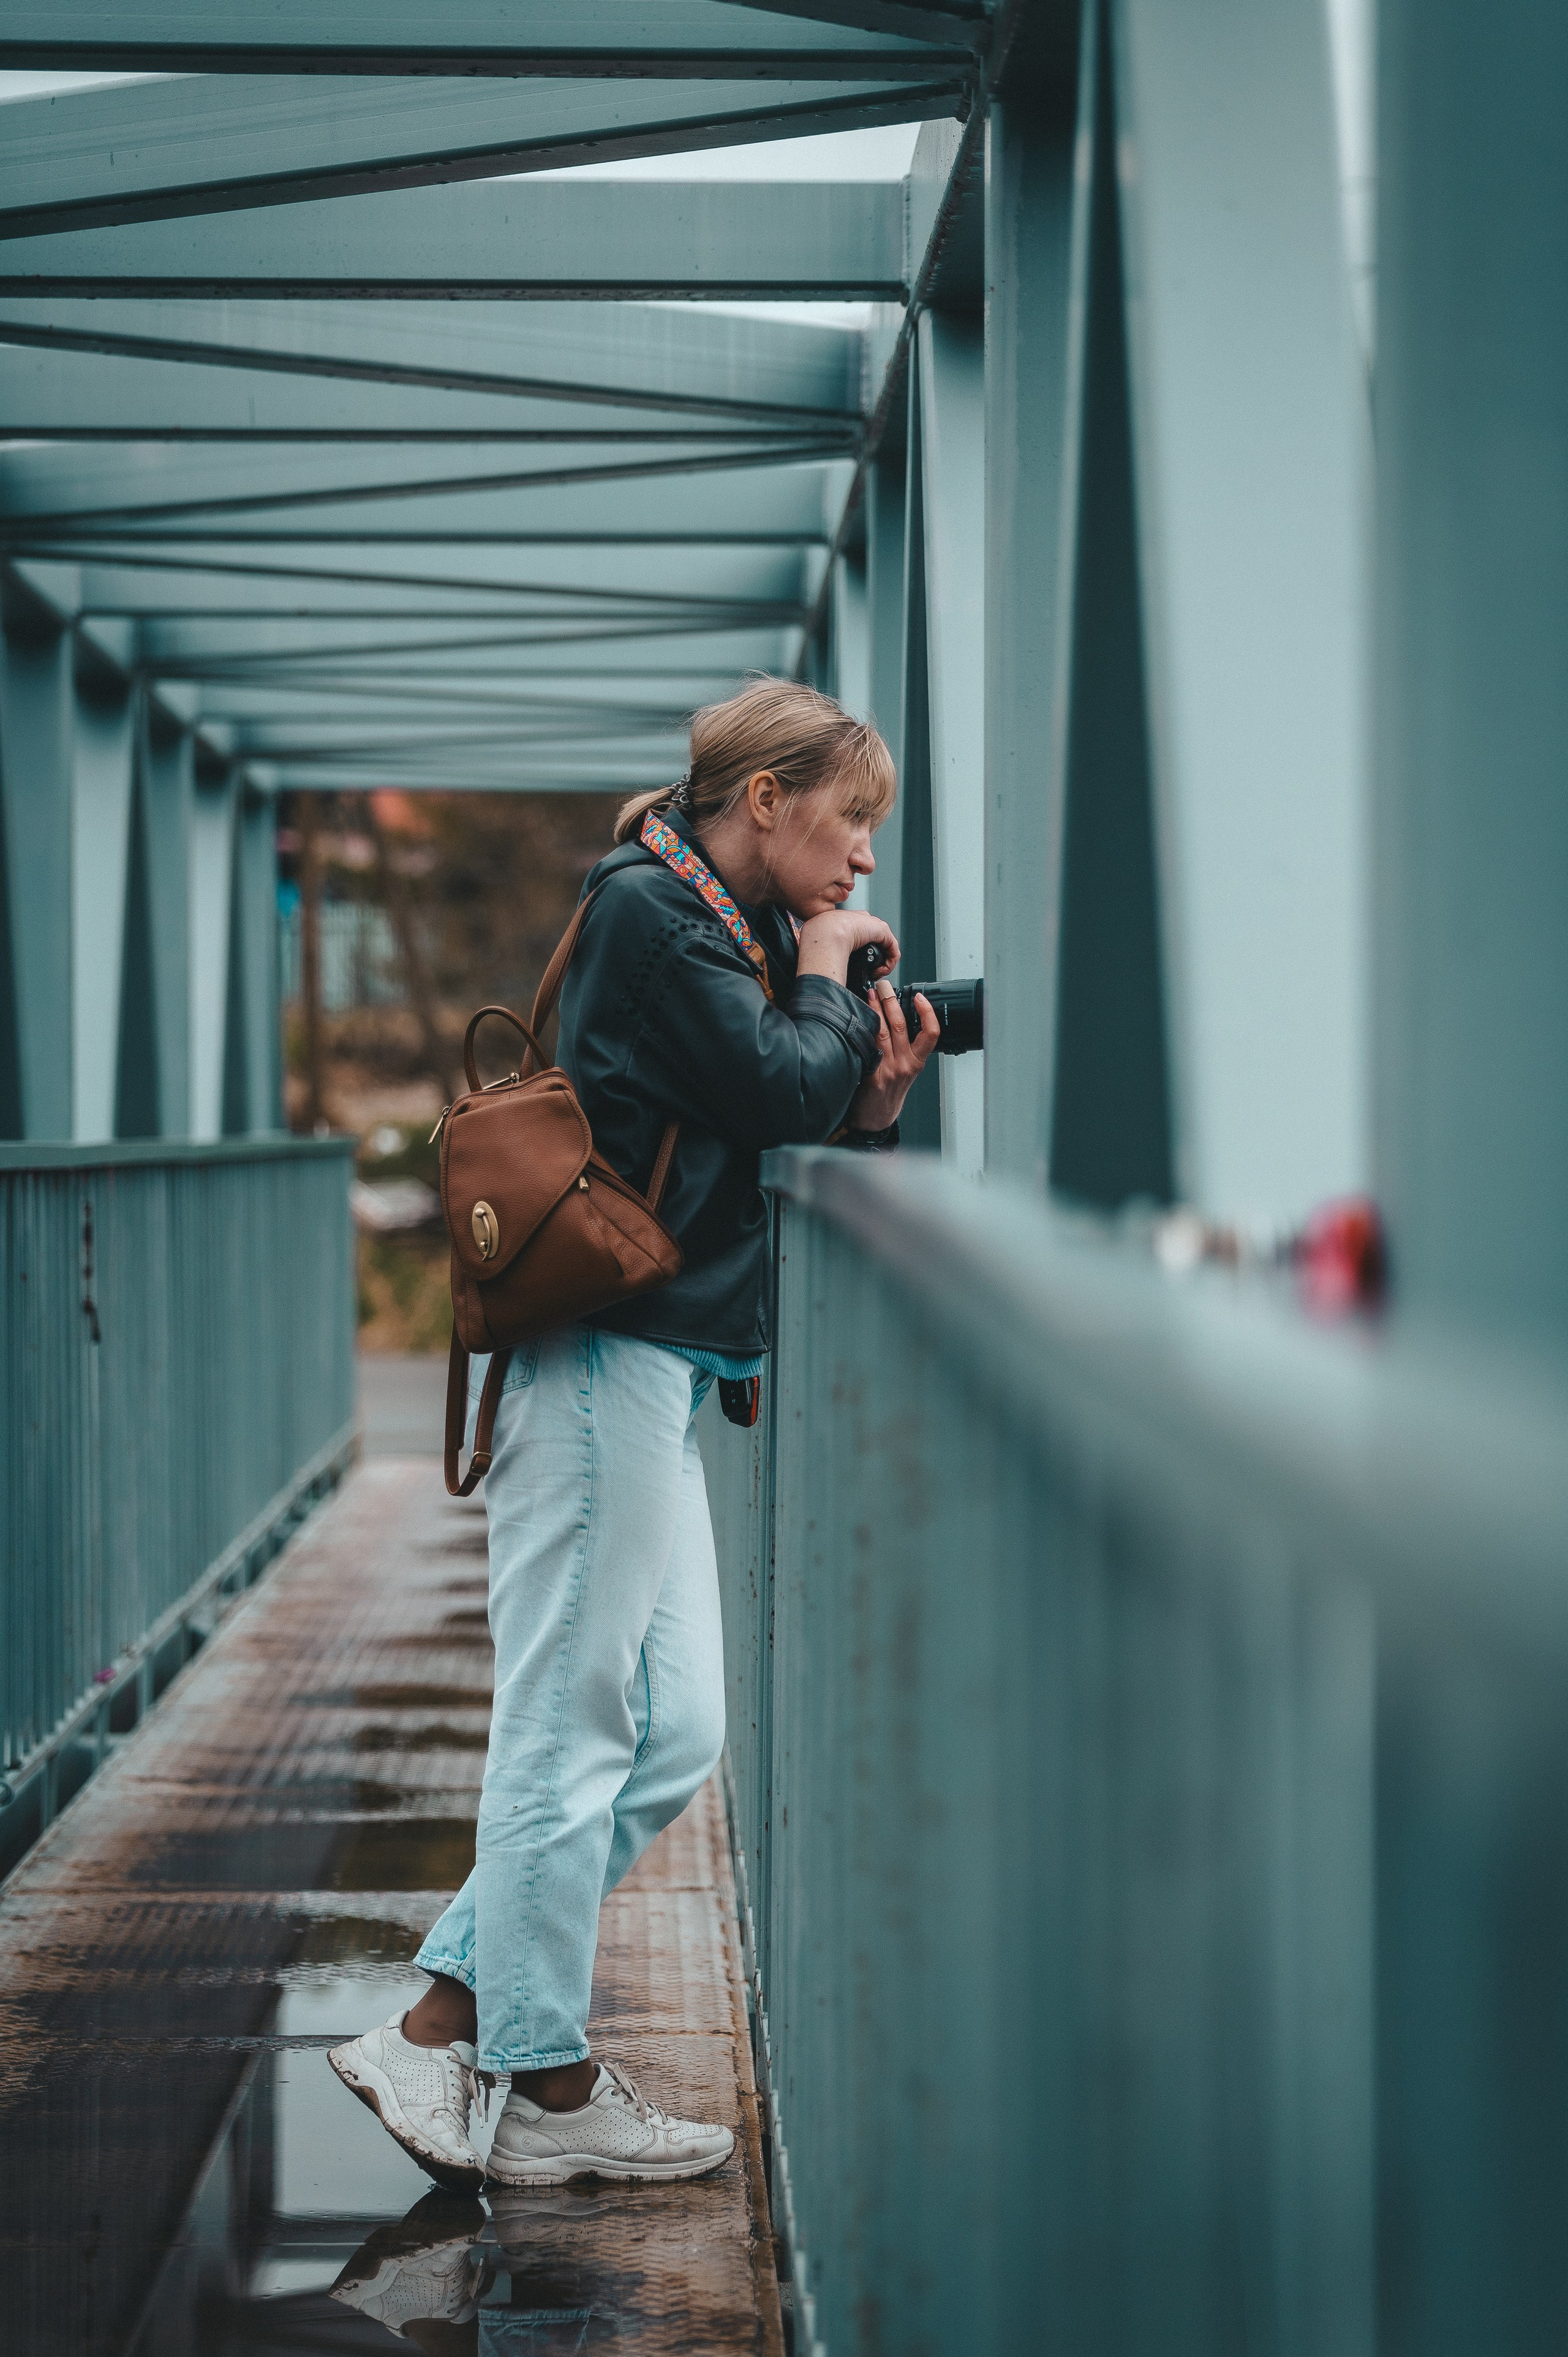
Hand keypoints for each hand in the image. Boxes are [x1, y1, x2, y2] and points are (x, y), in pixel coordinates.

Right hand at [795, 908, 898, 984]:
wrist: (825, 933)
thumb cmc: (818, 939)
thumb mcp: (820, 944)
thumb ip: (825, 949)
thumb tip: (822, 965)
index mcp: (843, 921)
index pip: (857, 935)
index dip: (858, 952)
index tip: (854, 965)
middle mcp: (859, 920)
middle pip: (872, 940)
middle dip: (872, 959)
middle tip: (867, 973)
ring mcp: (871, 925)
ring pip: (884, 946)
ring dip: (881, 964)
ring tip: (873, 975)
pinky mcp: (882, 930)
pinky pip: (892, 950)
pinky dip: (888, 964)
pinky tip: (879, 972)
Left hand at [848, 978, 939, 1130]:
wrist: (876, 1118)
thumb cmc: (888, 1093)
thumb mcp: (905, 1072)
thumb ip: (904, 1049)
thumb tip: (895, 1019)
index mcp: (917, 1062)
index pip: (931, 1033)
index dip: (928, 1013)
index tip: (920, 997)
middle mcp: (905, 1064)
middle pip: (902, 1024)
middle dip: (892, 1000)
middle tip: (884, 985)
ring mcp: (889, 1068)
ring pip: (883, 1030)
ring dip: (875, 1008)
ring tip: (869, 994)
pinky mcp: (873, 1073)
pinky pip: (869, 1045)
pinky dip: (863, 1028)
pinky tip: (856, 1017)